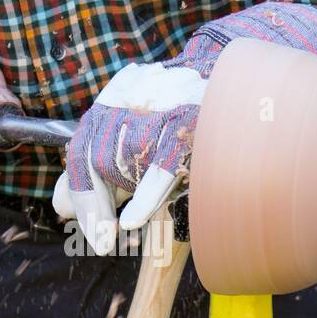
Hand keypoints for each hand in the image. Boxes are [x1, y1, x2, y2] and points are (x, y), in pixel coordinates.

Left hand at [54, 1, 316, 254]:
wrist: (255, 79)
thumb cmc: (198, 116)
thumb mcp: (147, 131)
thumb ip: (104, 163)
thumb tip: (60, 205)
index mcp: (122, 91)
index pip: (82, 142)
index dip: (73, 186)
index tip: (68, 216)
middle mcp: (137, 92)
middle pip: (95, 155)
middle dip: (91, 204)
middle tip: (98, 238)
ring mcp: (165, 105)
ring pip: (122, 160)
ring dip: (119, 200)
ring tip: (123, 227)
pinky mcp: (192, 121)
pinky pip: (160, 163)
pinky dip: (144, 196)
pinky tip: (133, 221)